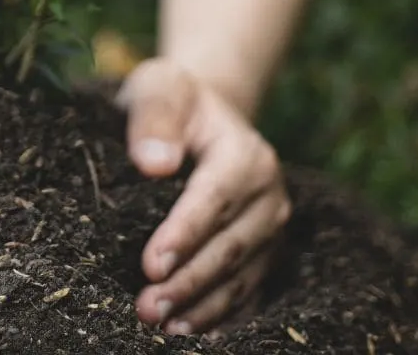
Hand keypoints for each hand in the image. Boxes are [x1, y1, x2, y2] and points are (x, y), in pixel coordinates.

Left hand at [116, 58, 290, 336]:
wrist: (203, 113)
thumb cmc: (173, 100)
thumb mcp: (159, 88)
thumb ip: (154, 118)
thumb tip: (153, 164)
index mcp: (246, 153)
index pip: (215, 198)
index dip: (185, 234)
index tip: (150, 264)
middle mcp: (269, 193)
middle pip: (231, 246)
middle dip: (189, 282)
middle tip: (146, 309)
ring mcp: (271, 226)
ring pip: (242, 276)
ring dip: (204, 306)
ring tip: (162, 327)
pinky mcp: (264, 250)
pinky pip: (248, 290)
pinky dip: (221, 315)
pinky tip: (190, 331)